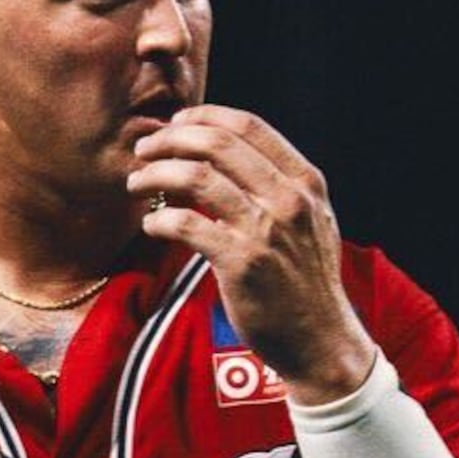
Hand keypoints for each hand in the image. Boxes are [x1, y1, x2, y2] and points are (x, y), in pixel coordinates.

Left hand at [130, 105, 376, 402]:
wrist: (321, 340)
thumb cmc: (306, 282)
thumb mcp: (312, 222)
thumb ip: (279, 187)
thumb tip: (227, 155)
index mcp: (305, 182)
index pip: (248, 126)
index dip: (203, 117)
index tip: (176, 124)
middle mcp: (288, 199)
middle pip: (216, 143)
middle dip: (170, 139)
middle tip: (144, 149)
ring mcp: (265, 230)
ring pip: (196, 177)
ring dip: (155, 174)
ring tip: (137, 183)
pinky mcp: (241, 263)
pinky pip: (185, 224)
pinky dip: (159, 219)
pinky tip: (152, 224)